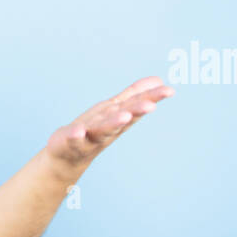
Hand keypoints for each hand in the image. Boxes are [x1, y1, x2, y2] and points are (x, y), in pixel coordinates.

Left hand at [46, 76, 174, 170]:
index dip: (152, 97)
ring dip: (113, 124)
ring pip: (103, 130)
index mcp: (118, 117)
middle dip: (136, 111)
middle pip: (124, 118)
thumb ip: (134, 95)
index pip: (136, 105)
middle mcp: (107, 128)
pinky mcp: (70, 142)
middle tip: (151, 105)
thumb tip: (159, 80)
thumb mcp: (115, 110)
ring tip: (123, 117)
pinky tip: (78, 132)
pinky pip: (73, 139)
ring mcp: (89, 136)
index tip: (169, 90)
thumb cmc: (94, 131)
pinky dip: (76, 136)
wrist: (67, 156)